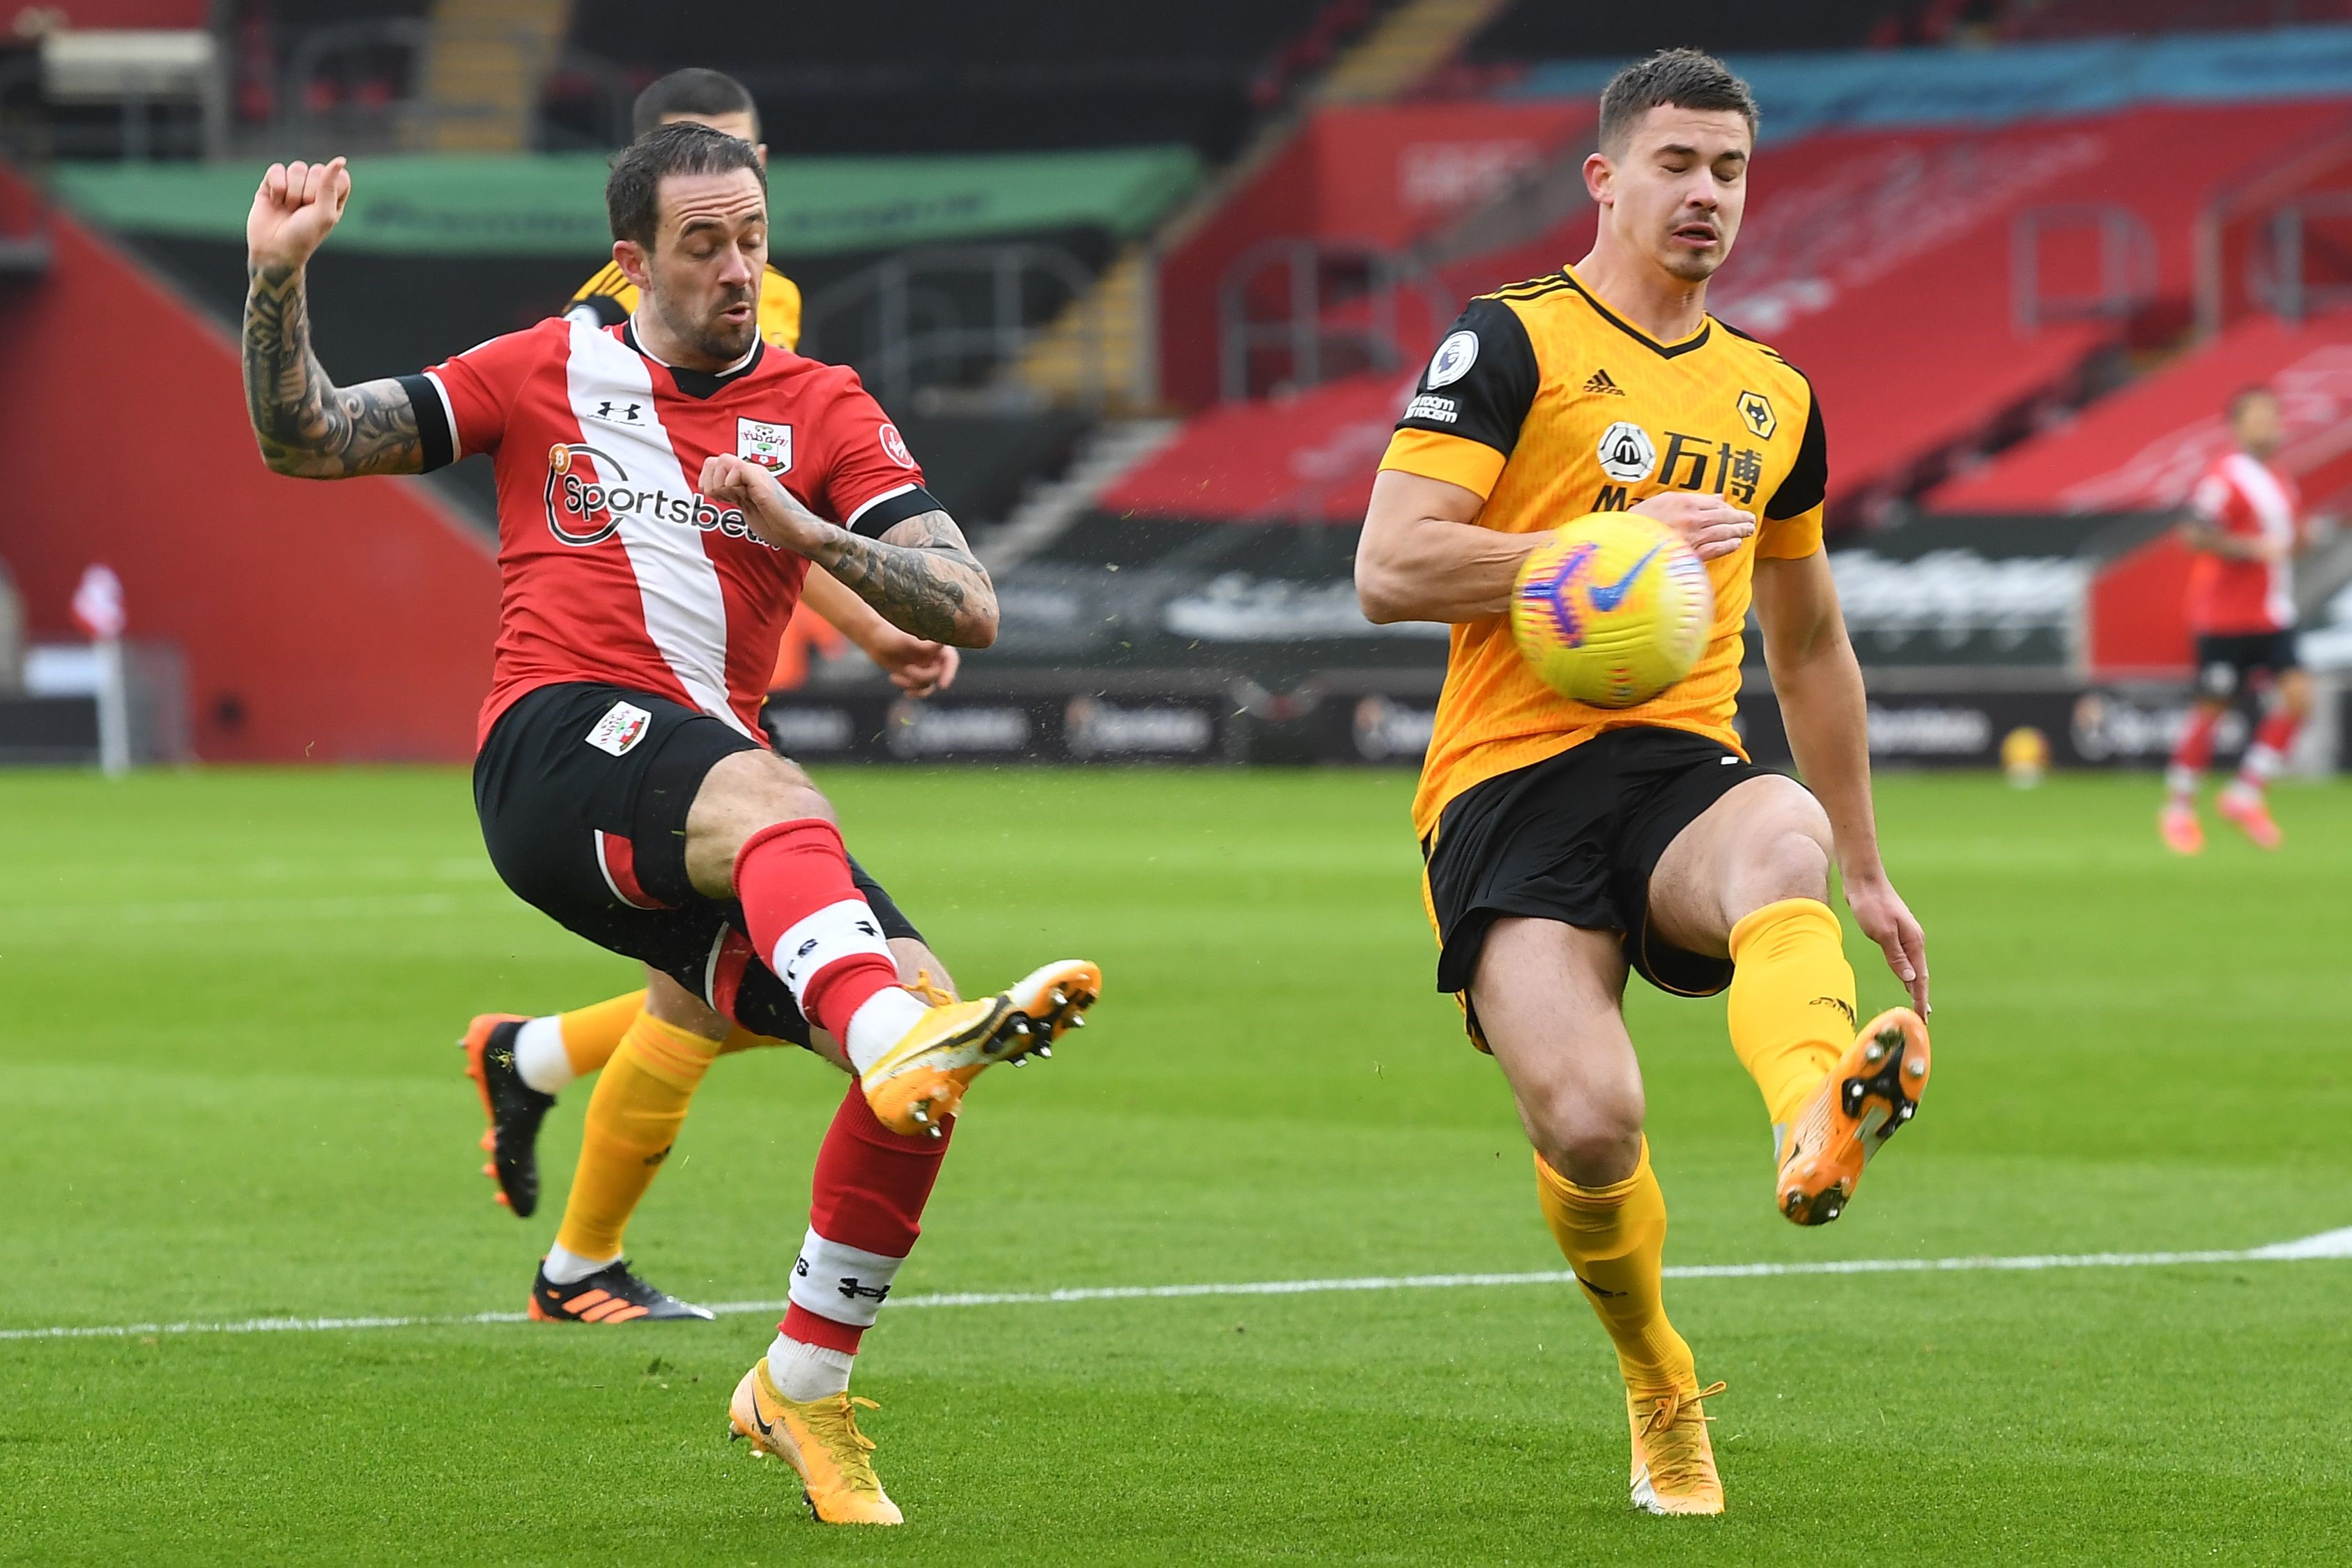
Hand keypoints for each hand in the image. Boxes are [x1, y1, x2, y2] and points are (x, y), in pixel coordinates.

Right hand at [247, 158, 350, 275]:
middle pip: (317, 170)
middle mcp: (314, 190)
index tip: (322, 207)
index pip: (340, 176)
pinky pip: (276, 169)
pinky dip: (276, 186)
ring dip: (292, 191)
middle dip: (309, 192)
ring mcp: (293, 185)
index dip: (330, 189)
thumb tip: (341, 159)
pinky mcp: (272, 184)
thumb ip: (330, 184)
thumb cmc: (304, 236)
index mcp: (333, 198)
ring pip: (297, 168)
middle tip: (302, 211)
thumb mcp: (324, 213)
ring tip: (288, 209)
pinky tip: (274, 202)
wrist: (273, 250)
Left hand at [697, 454, 826, 551]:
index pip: (713, 464)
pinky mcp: (761, 480)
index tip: (717, 499)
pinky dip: (730, 485)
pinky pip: (736, 469)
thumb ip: (732, 495)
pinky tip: (740, 498)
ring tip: (732, 499)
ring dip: (719, 484)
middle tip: (722, 499)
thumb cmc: (776, 524)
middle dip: (709, 482)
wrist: (797, 532)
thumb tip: (712, 490)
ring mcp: (756, 474)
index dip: (707, 481)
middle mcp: (750, 471)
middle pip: (713, 460)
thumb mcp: (746, 507)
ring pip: (721, 461)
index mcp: (746, 476)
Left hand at [868, 633, 958, 696]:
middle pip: (938, 674)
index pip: (950, 659)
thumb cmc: (888, 634)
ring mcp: (925, 666)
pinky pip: (919, 689)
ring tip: (894, 676)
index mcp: (935, 643)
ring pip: (928, 684)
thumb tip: (942, 644)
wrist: (873, 638)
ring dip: (912, 683)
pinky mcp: (915, 674)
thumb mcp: (906, 641)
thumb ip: (924, 646)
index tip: (942, 685)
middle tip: (907, 669)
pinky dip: (909, 688)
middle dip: (922, 676)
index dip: (949, 672)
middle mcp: (933, 655)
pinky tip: (895, 680)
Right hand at [1631, 491, 1755, 561]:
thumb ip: (1689, 499)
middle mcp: (1692, 519)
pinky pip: (1715, 549)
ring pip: (1723, 532)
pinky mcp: (1690, 555)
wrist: (1623, 544)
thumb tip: (1716, 498)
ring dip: (1739, 531)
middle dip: (1739, 518)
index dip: (1727, 507)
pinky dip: (1727, 546)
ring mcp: (1693, 538)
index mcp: (1684, 502)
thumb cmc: (1637, 523)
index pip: (1715, 503)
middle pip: (1724, 517)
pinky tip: (1735, 544)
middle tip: (1750, 519)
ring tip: (1748, 530)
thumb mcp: (1662, 501)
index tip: (1733, 510)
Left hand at [1845, 870, 1928, 1013]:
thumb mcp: (1882, 932)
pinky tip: (1905, 978)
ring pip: (1912, 966)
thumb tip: (1910, 978)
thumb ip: (1896, 955)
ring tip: (1917, 1004)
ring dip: (1914, 985)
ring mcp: (1903, 936)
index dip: (1920, 998)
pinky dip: (1905, 973)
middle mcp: (1912, 940)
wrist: (1862, 880)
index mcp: (1914, 941)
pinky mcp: (1891, 933)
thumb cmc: (1871, 904)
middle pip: (1920, 974)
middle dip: (1921, 996)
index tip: (1923, 1017)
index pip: (1920, 977)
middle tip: (1922, 1018)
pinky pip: (1902, 959)